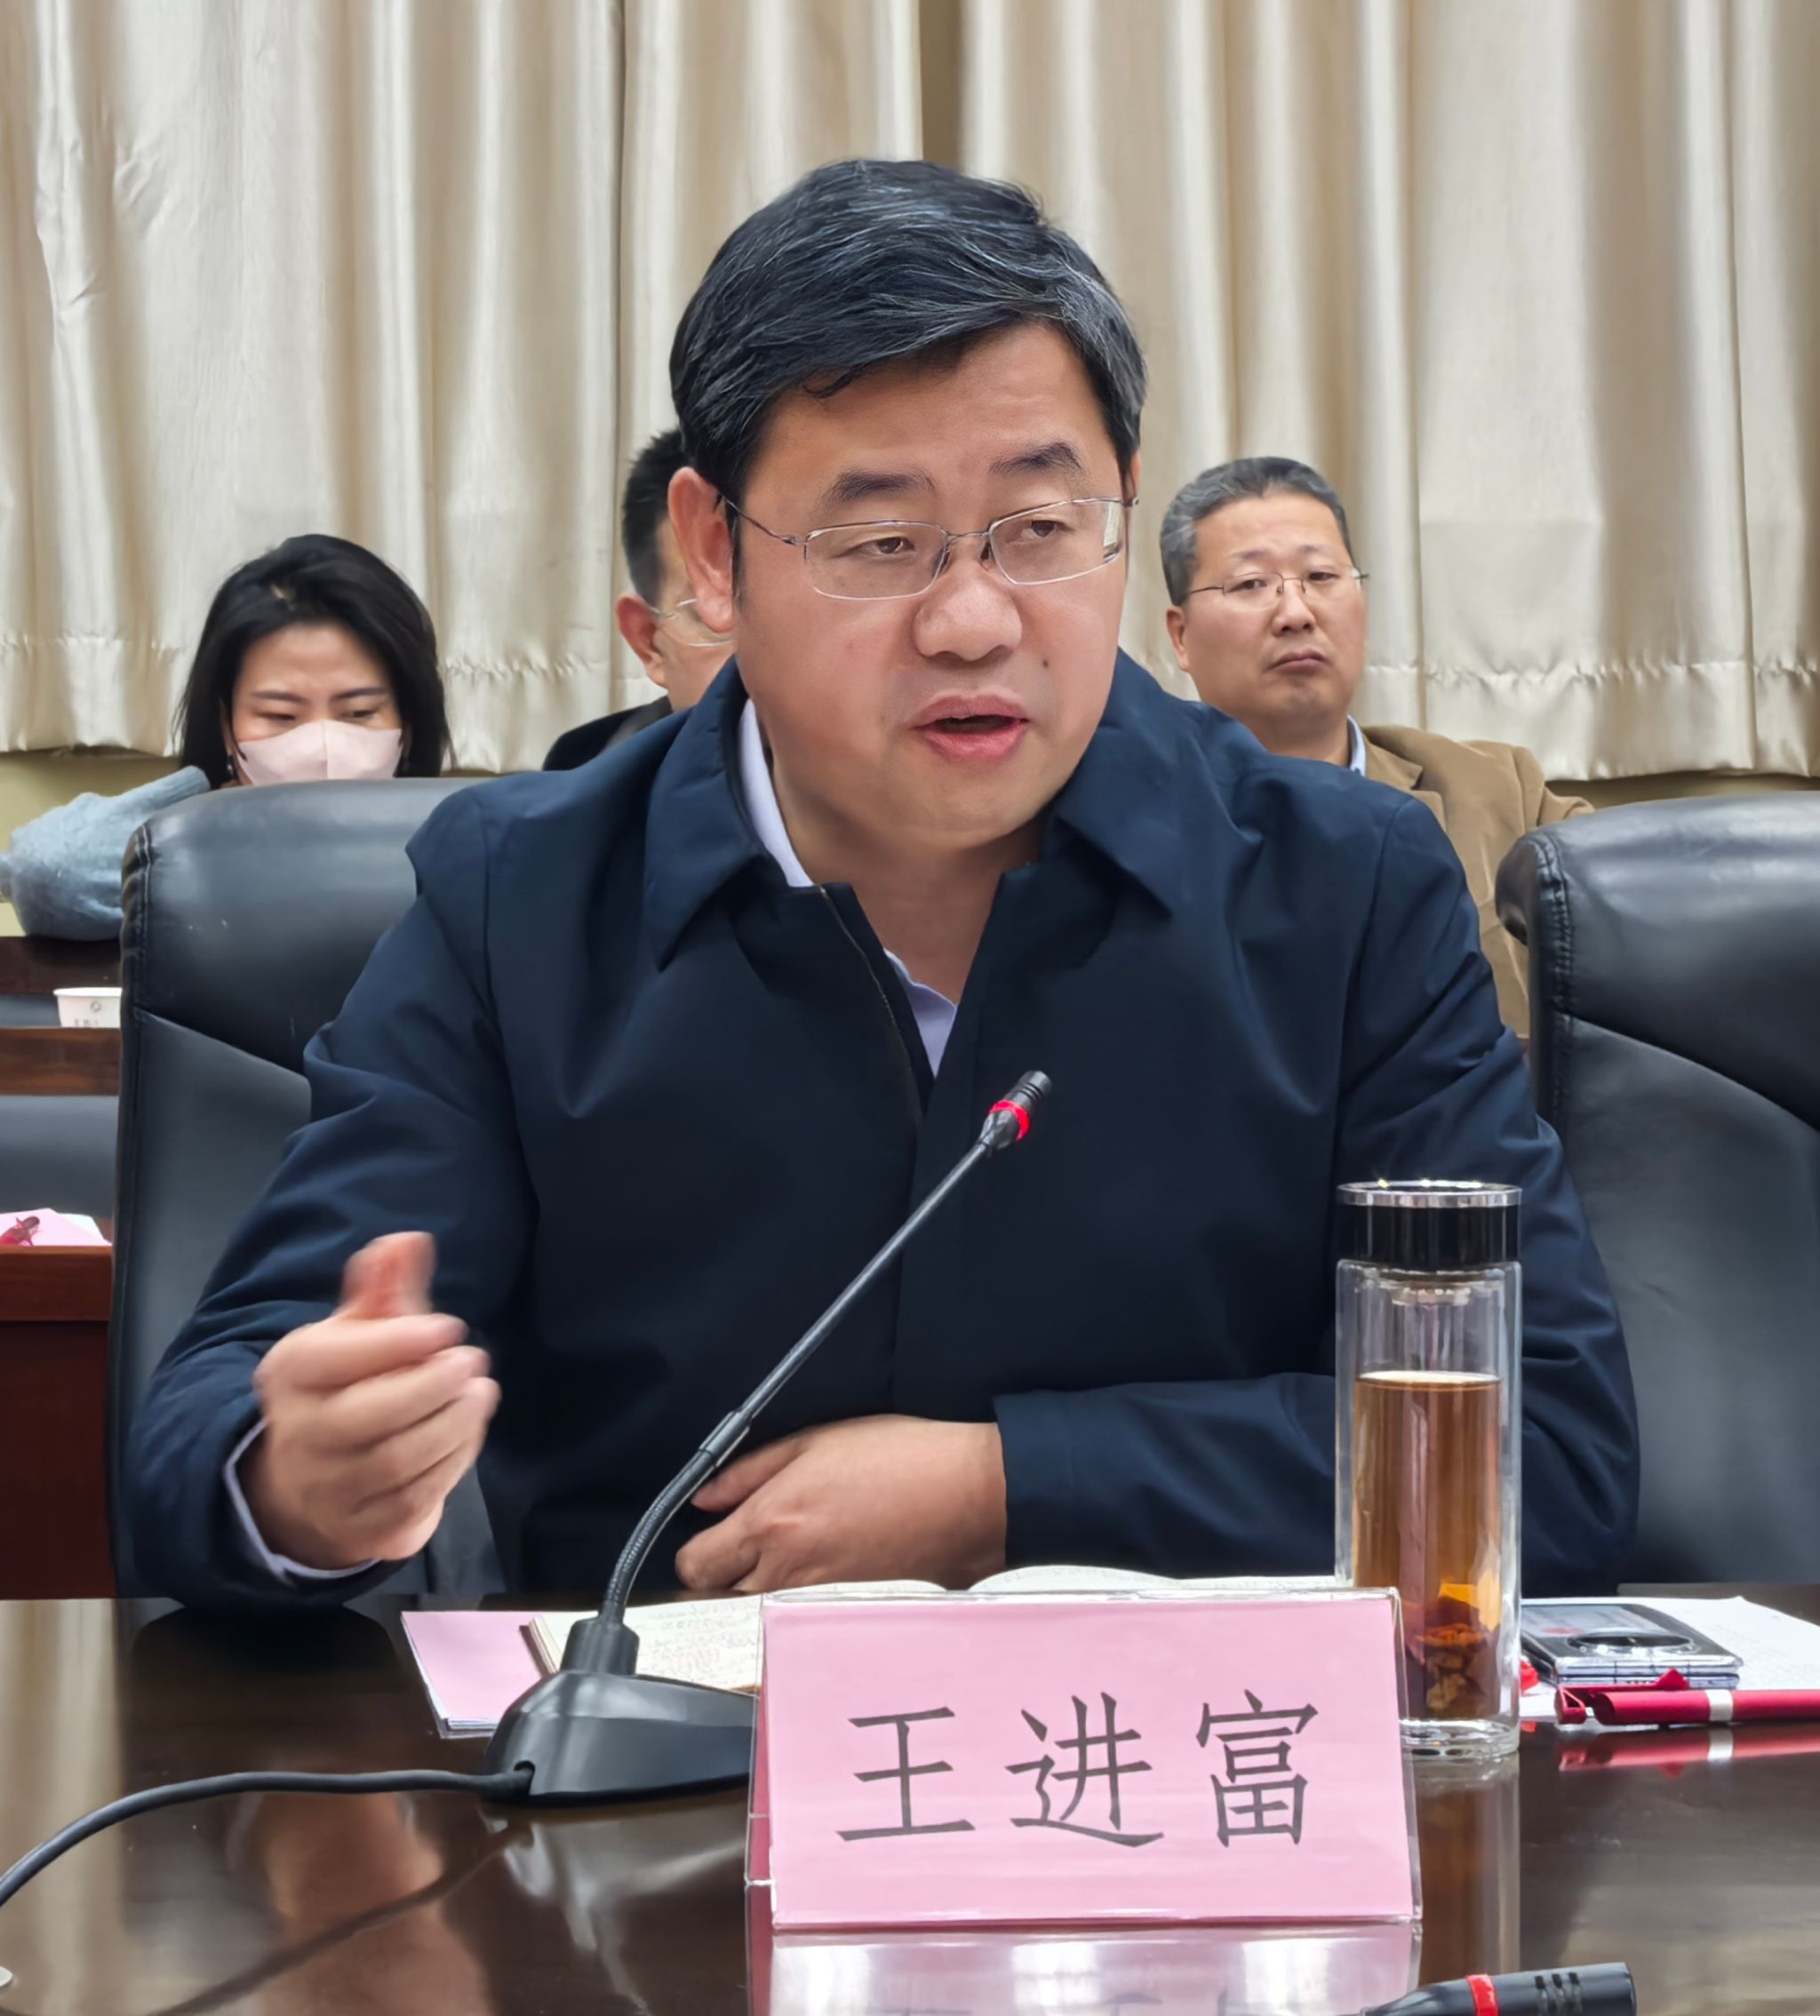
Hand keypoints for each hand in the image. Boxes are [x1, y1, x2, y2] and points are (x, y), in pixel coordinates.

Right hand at [241, 1232, 499, 1570]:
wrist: (308, 1480)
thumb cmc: (346, 1386)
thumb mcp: (357, 1331)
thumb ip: (382, 1287)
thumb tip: (409, 1241)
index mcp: (289, 1376)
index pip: (334, 1359)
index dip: (397, 1342)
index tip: (450, 1327)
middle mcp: (298, 1436)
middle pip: (366, 1416)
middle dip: (430, 1386)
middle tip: (473, 1361)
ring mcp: (326, 1490)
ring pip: (396, 1462)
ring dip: (453, 1424)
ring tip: (481, 1392)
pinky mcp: (361, 1530)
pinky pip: (414, 1500)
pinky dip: (452, 1463)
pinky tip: (467, 1431)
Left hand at [673, 1415, 1006, 1593]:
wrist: (970, 1498)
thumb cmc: (901, 1458)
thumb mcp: (815, 1440)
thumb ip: (748, 1472)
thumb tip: (705, 1498)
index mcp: (772, 1524)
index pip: (694, 1568)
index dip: (694, 1551)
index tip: (710, 1533)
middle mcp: (787, 1572)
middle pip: (719, 1596)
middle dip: (723, 1571)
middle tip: (748, 1537)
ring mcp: (817, 1598)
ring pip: (757, 1605)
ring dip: (759, 1582)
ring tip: (792, 1542)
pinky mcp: (845, 1610)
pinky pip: (797, 1609)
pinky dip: (798, 1590)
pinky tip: (826, 1554)